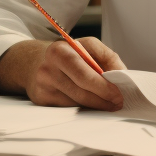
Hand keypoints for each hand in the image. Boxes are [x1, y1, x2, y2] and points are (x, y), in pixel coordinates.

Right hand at [0, 38, 126, 110]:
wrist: (33, 62)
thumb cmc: (66, 54)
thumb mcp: (87, 46)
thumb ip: (108, 57)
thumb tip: (122, 76)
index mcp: (60, 51)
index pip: (85, 74)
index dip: (104, 87)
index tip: (119, 94)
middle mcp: (48, 68)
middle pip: (81, 92)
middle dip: (102, 100)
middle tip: (117, 103)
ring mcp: (43, 86)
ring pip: (76, 103)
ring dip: (95, 106)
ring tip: (108, 104)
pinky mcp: (41, 100)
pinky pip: (67, 108)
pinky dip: (82, 108)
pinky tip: (90, 104)